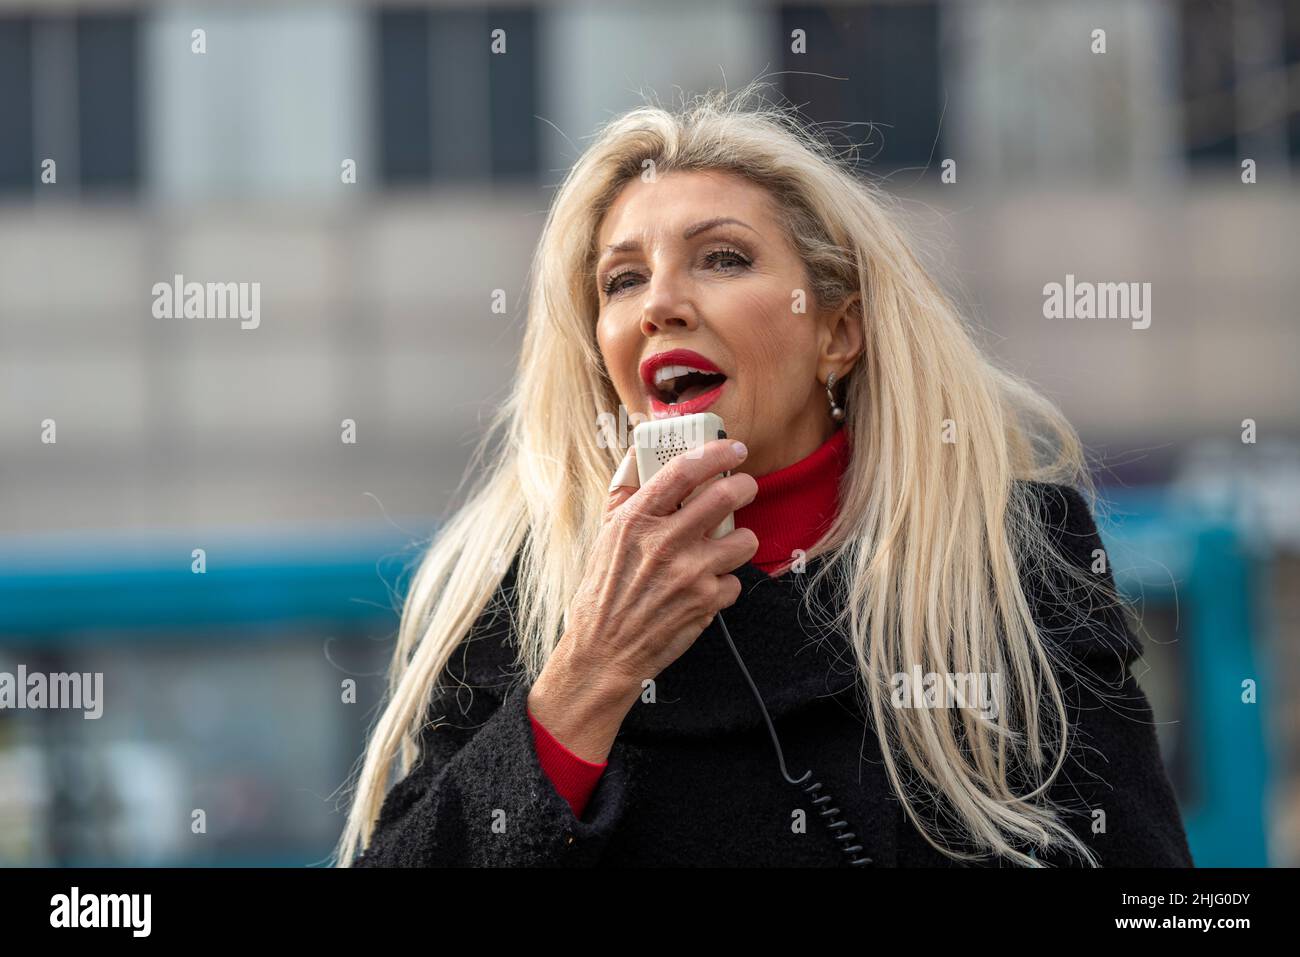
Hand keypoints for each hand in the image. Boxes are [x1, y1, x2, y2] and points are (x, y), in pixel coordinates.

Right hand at [527, 438, 757, 761]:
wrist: (605, 651)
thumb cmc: (604, 590)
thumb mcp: (606, 534)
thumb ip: (625, 492)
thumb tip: (638, 451)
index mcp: (637, 520)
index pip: (684, 469)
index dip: (716, 452)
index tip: (733, 448)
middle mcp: (666, 543)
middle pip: (726, 496)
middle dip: (744, 487)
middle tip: (744, 488)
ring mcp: (690, 573)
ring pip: (744, 539)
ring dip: (740, 540)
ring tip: (725, 546)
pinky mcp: (707, 602)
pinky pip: (736, 581)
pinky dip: (725, 583)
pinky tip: (706, 587)